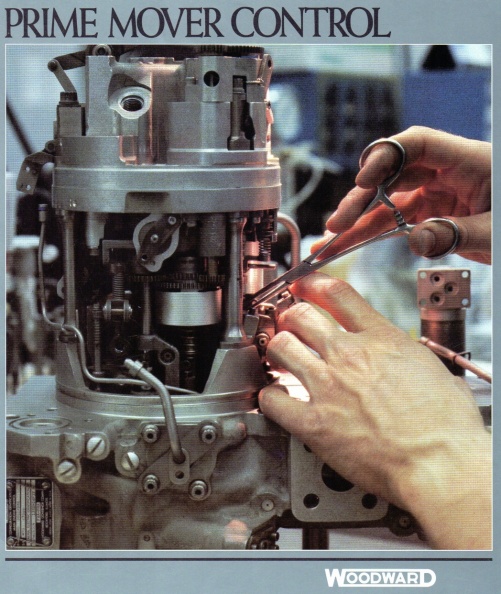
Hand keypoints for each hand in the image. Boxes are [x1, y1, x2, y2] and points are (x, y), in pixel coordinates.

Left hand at [259, 273, 490, 548]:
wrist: (440, 462)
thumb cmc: (446, 427)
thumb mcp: (439, 372)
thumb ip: (415, 361)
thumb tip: (414, 365)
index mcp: (382, 340)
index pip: (337, 295)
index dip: (314, 284)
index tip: (304, 286)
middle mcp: (350, 356)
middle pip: (301, 315)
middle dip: (290, 317)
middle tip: (288, 324)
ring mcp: (328, 386)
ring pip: (282, 347)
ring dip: (277, 350)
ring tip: (279, 356)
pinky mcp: (314, 422)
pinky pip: (273, 400)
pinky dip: (269, 397)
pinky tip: (275, 399)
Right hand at [312, 126, 490, 263]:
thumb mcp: (495, 231)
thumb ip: (458, 234)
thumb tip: (417, 241)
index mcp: (468, 161)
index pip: (419, 143)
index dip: (386, 157)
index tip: (363, 180)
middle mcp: (446, 173)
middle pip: (393, 175)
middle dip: (362, 199)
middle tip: (338, 223)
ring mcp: (436, 193)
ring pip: (389, 202)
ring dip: (360, 221)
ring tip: (333, 240)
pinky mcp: (431, 212)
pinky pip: (396, 221)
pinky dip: (373, 233)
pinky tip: (351, 243)